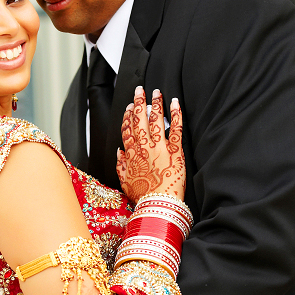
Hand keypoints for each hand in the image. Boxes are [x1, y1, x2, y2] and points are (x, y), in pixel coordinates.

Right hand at [116, 86, 184, 202]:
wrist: (158, 204)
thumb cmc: (142, 197)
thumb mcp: (125, 183)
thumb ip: (120, 166)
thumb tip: (119, 152)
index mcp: (131, 155)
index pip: (127, 130)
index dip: (128, 117)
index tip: (130, 107)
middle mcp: (143, 148)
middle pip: (139, 120)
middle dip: (139, 103)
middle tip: (140, 90)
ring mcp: (159, 148)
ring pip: (155, 121)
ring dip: (156, 104)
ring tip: (156, 92)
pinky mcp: (174, 151)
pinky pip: (174, 129)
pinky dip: (175, 114)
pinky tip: (175, 103)